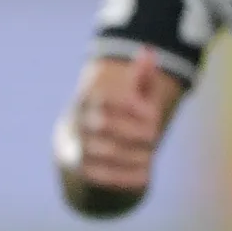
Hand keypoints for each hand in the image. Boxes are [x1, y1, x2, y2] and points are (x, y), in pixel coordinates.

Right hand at [60, 47, 176, 202]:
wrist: (84, 148)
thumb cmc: (120, 116)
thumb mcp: (132, 94)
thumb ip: (141, 76)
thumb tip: (148, 52)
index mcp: (87, 99)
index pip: (104, 97)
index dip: (129, 105)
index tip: (153, 113)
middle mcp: (77, 122)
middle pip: (102, 124)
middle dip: (133, 131)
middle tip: (155, 137)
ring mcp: (76, 148)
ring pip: (103, 151)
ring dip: (133, 154)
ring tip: (150, 155)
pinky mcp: (81, 171)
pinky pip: (101, 176)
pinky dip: (126, 177)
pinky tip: (145, 176)